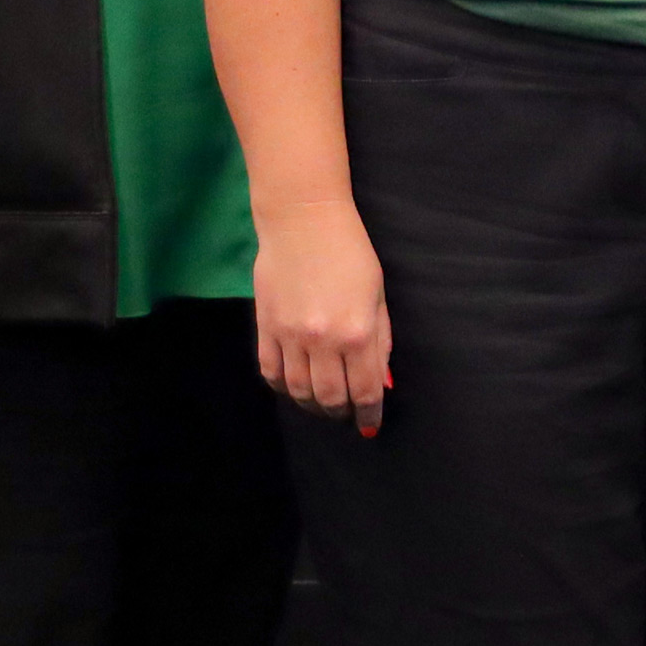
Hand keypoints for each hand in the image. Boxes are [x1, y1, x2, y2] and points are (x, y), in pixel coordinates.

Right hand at [257, 212, 394, 432]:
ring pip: (298, 391)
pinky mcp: (265, 327)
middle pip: (330, 398)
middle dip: (340, 413)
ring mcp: (290, 335)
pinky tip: (293, 387)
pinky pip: (270, 372)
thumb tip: (380, 383)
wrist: (302, 220)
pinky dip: (282, 387)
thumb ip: (380, 342)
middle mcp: (322, 340)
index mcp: (357, 332)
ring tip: (322, 404)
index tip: (370, 425)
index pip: (364, 391)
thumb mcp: (378, 295)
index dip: (369, 415)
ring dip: (312, 405)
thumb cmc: (350, 252)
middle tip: (346, 413)